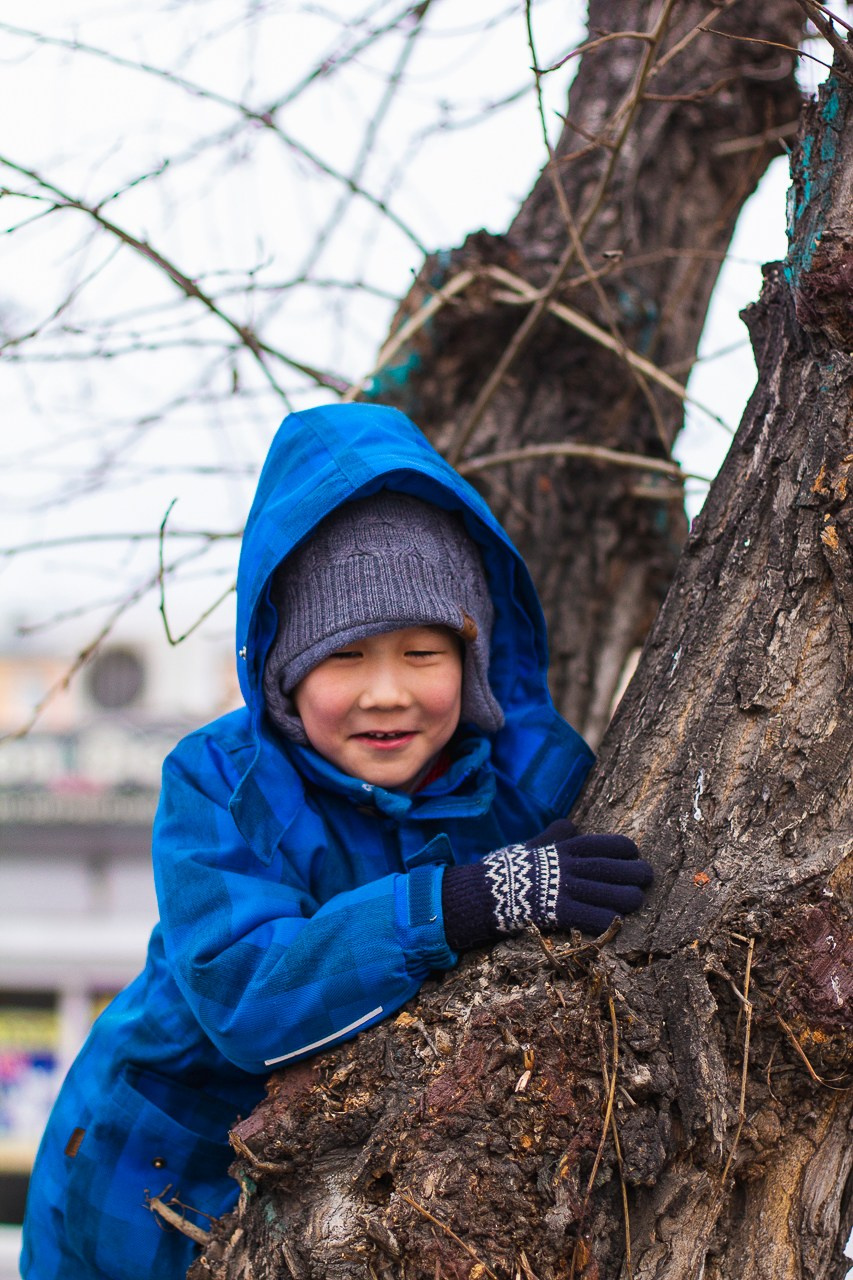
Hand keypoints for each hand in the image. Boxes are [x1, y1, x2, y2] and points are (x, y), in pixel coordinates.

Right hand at [441, 821, 651, 950]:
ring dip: (627, 896)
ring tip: (638, 899)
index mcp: (561, 849)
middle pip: (609, 867)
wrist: (480, 894)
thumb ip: (552, 836)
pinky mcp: (557, 913)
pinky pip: (589, 916)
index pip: (599, 843)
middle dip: (633, 871)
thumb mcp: (528, 845)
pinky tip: (617, 921)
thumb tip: (570, 825)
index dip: (621, 848)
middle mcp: (566, 867)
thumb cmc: (504, 870)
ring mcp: (562, 890)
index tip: (634, 852)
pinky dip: (607, 919)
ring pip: (606, 892)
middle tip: (648, 876)